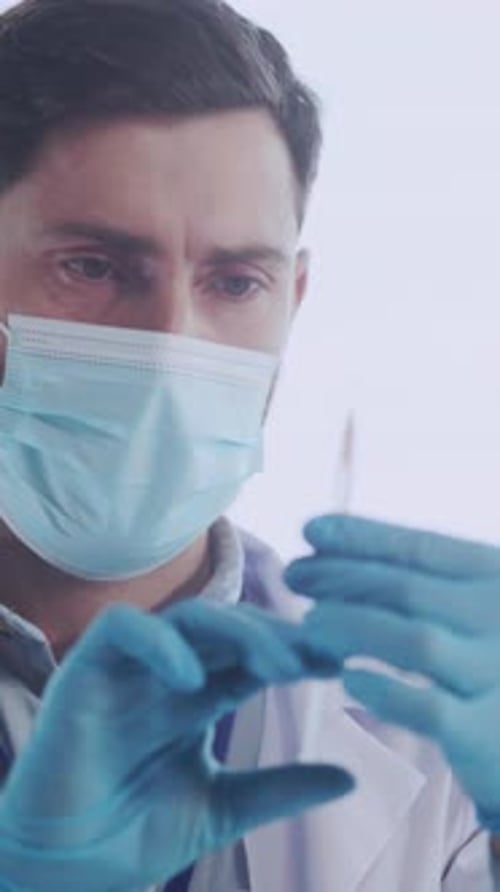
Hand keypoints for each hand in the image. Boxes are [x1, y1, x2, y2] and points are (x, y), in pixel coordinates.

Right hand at [0, 598, 352, 890]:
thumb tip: (351, 778)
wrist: (61, 875)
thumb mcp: (221, 809)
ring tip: (278, 666)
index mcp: (201, 694)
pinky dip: (158, 644)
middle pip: (231, 627)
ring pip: (188, 617)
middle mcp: (169, 671)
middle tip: (325, 654)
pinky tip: (191, 679)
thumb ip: (280, 789)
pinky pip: (122, 630)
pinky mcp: (85, 671)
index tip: (343, 664)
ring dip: (237, 634)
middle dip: (279, 638)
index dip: (297, 654)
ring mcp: (129, 667)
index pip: (256, 655)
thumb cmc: (133, 836)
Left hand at [284, 514, 499, 831]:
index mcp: (498, 575)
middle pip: (409, 589)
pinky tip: (350, 680)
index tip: (311, 530)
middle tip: (293, 574)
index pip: (422, 547)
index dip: (362, 537)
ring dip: (354, 627)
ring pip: (416, 642)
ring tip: (311, 622)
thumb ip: (426, 582)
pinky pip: (431, 709)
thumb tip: (332, 545)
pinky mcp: (490, 734)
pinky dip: (386, 692)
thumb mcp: (473, 607)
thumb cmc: (493, 660)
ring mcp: (499, 674)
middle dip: (342, 578)